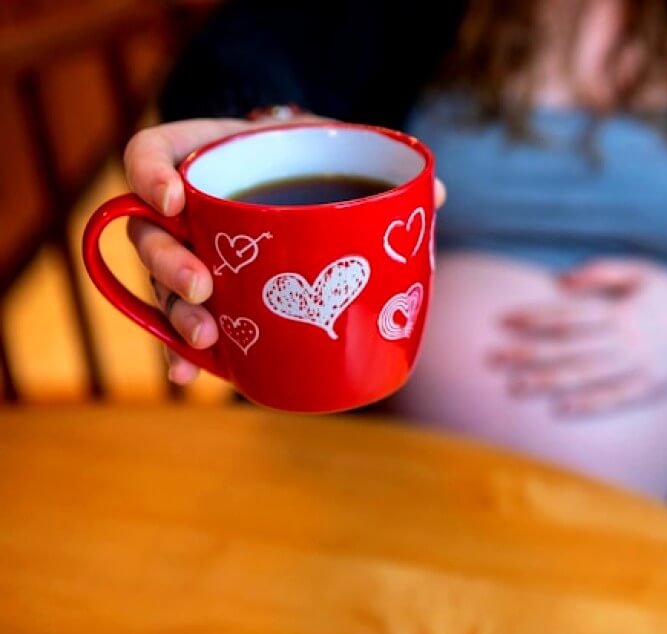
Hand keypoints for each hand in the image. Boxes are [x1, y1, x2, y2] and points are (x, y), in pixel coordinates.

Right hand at [124, 116, 446, 383]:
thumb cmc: (312, 158)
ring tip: (205, 337)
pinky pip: (181, 325)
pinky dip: (181, 352)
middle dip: (168, 264)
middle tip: (204, 285)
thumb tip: (436, 193)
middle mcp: (185, 210)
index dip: (149, 174)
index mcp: (206, 158)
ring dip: (177, 314)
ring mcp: (191, 254)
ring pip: (161, 285)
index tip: (175, 198)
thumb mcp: (334, 145)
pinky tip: (190, 373)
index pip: (150, 154)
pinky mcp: (209, 296)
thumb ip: (370, 162)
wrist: (306, 178)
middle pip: (148, 234)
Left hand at [491, 259, 666, 415]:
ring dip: (547, 381)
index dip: (533, 318)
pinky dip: (588, 405)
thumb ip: (601, 272)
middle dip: (527, 353)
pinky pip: (615, 399)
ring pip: (585, 375)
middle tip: (493, 358)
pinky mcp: (650, 387)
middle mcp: (625, 338)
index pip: (567, 314)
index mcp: (619, 309)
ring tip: (514, 385)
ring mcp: (637, 365)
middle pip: (568, 348)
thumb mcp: (642, 271)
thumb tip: (561, 282)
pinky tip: (560, 410)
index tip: (502, 321)